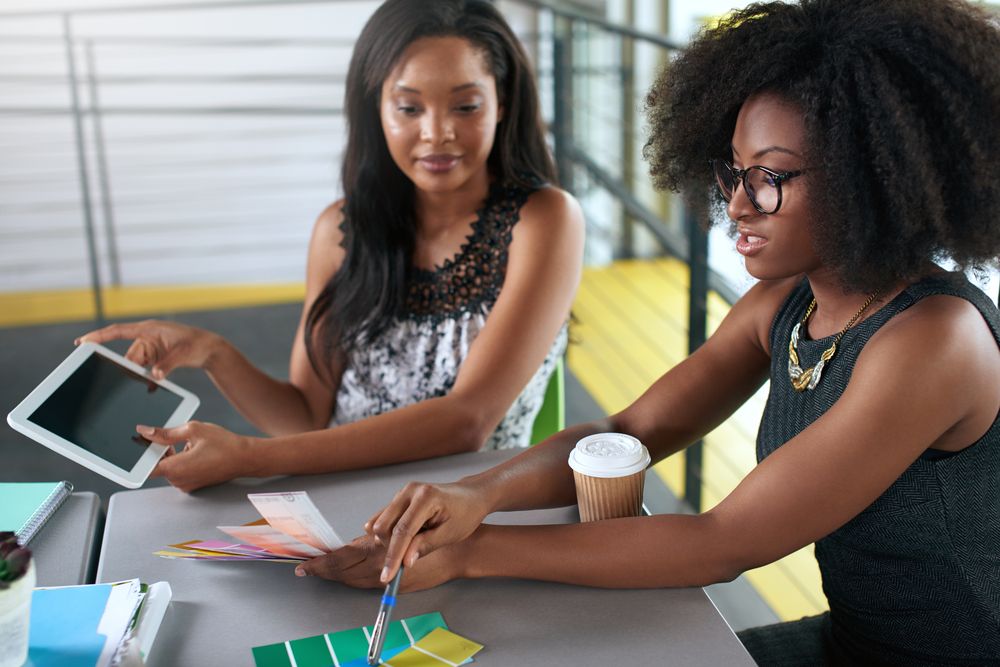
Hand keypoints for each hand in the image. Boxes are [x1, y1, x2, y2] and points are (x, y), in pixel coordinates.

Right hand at [76, 320, 223, 379]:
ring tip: (155, 380)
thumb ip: (168, 365)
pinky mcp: (153, 358)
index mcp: (149, 329)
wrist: (210, 349)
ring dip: (139, 376)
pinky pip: (142, 370)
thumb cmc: (198, 344)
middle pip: (128, 356)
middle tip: (142, 376)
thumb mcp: (184, 354)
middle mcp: (146, 337)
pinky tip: (153, 387)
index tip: (82, 342)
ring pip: (134, 365)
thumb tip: (153, 377)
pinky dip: (146, 379)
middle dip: (130, 369)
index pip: (118, 331)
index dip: (99, 336)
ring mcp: (149, 348)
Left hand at [139, 421, 255, 491]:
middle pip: (156, 465)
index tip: (137, 448)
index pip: (143, 468)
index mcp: (175, 468)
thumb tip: (146, 431)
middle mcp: (178, 481)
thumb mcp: (193, 430)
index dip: (138, 457)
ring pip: (168, 467)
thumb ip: (166, 433)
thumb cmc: (225, 444)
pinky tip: (197, 451)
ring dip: (173, 455)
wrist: (246, 458)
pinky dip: (182, 461)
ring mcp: (186, 485)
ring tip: (193, 445)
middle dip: (161, 450)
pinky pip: (178, 472)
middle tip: (176, 438)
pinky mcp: (192, 485)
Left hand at [295, 534, 458, 591]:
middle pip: (344, 571)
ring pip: (354, 578)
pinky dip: (354, 575)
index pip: (343, 559)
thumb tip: (369, 534)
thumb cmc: (447, 526)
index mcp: (384, 548)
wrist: (466, 549)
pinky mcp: (397, 581)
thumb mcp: (418, 525)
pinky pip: (367, 579)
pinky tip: (349, 569)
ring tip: (321, 570)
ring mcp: (390, 576)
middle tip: (304, 571)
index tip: (304, 568)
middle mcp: (385, 564)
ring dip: (338, 574)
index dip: (322, 565)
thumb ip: (391, 535)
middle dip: (324, 572)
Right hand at [365, 480, 490, 583]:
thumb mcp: (450, 534)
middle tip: (404, 561)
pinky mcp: (400, 498)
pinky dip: (390, 533)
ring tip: (414, 544)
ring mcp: (403, 492)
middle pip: (383, 526)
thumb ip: (426, 546)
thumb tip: (404, 561)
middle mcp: (410, 491)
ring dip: (389, 541)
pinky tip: (408, 537)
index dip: (393, 556)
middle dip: (389, 548)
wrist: (470, 496)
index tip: (387, 577)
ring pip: (381, 523)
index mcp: (426, 497)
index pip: (402, 530)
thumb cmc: (466, 513)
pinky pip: (384, 519)